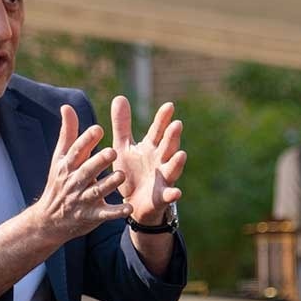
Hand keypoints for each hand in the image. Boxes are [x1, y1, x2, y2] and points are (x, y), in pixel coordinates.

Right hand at [29, 105, 129, 244]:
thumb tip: (67, 106)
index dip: (86, 140)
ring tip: (121, 176)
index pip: (76, 151)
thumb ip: (68, 133)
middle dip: (99, 162)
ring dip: (109, 184)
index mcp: (67, 166)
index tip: (98, 129)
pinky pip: (105, 214)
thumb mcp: (60, 158)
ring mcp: (82, 200)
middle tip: (114, 152)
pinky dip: (116, 212)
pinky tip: (128, 208)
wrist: (49, 220)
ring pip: (97, 191)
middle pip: (87, 170)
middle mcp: (74, 182)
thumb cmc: (58, 182)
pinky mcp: (91, 216)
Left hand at [108, 96, 184, 224]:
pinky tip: (176, 192)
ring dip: (177, 162)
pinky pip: (168, 195)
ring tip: (181, 154)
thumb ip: (122, 125)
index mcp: (152, 148)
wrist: (132, 203)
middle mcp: (161, 160)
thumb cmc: (131, 172)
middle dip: (172, 137)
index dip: (163, 119)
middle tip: (176, 124)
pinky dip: (173, 194)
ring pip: (172, 168)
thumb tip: (120, 96)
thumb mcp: (123, 147)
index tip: (169, 105)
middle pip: (168, 146)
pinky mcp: (161, 196)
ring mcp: (163, 178)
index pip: (158, 131)